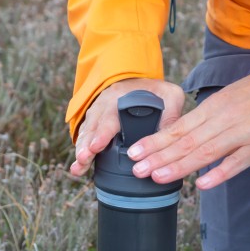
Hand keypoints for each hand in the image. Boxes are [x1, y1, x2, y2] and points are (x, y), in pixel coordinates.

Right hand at [70, 78, 184, 175]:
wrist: (143, 82)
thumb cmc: (158, 91)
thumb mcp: (171, 96)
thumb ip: (171, 114)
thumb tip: (168, 139)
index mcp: (123, 96)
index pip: (110, 115)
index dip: (103, 132)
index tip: (96, 146)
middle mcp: (106, 102)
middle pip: (93, 124)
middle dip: (86, 143)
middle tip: (83, 159)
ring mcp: (98, 111)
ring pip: (87, 131)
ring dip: (81, 149)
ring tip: (78, 167)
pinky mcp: (96, 121)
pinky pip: (85, 135)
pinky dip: (81, 150)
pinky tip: (78, 167)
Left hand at [128, 69, 249, 189]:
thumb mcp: (226, 99)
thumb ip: (204, 119)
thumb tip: (176, 137)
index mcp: (213, 108)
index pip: (178, 128)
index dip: (155, 142)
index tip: (134, 153)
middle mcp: (223, 120)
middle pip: (186, 142)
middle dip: (159, 157)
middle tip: (137, 170)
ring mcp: (242, 134)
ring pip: (206, 152)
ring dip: (180, 166)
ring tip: (158, 177)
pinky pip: (237, 162)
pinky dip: (219, 173)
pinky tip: (202, 184)